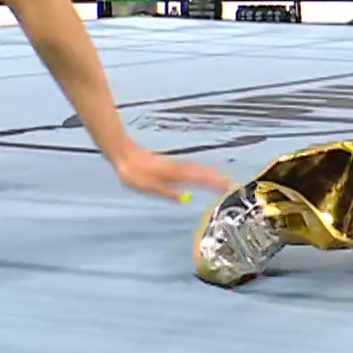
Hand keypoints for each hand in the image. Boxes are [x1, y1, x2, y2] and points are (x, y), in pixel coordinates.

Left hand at [109, 146, 229, 200]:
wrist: (124, 154)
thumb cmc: (134, 173)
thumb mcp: (148, 187)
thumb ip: (166, 192)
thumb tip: (184, 198)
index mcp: (174, 173)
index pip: (198, 178)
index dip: (212, 183)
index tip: (225, 187)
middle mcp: (178, 167)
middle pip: (200, 172)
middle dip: (215, 178)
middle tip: (228, 184)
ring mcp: (174, 164)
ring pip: (196, 168)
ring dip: (209, 173)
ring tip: (220, 178)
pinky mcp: (170, 163)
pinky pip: (190, 166)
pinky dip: (199, 170)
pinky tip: (200, 172)